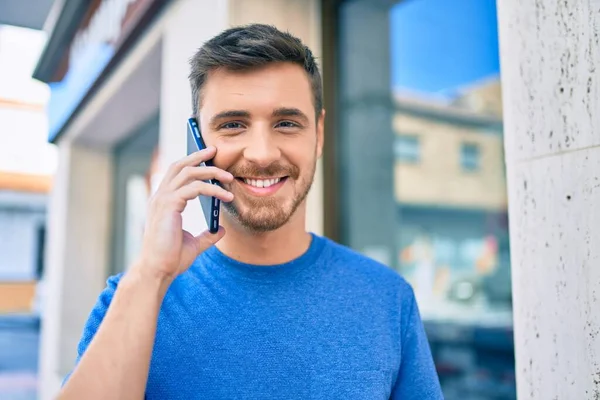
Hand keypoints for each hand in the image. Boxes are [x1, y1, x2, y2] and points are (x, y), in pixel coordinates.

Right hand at [134, 146, 233, 281]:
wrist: (158, 271)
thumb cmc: (170, 259)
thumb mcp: (193, 244)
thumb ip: (207, 235)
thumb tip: (221, 230)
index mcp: (163, 203)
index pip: (176, 174)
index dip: (191, 163)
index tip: (207, 157)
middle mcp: (160, 197)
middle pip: (179, 165)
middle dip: (198, 155)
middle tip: (215, 150)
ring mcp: (163, 200)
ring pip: (188, 173)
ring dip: (211, 171)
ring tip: (229, 177)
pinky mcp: (169, 206)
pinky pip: (195, 188)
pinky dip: (213, 189)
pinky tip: (227, 196)